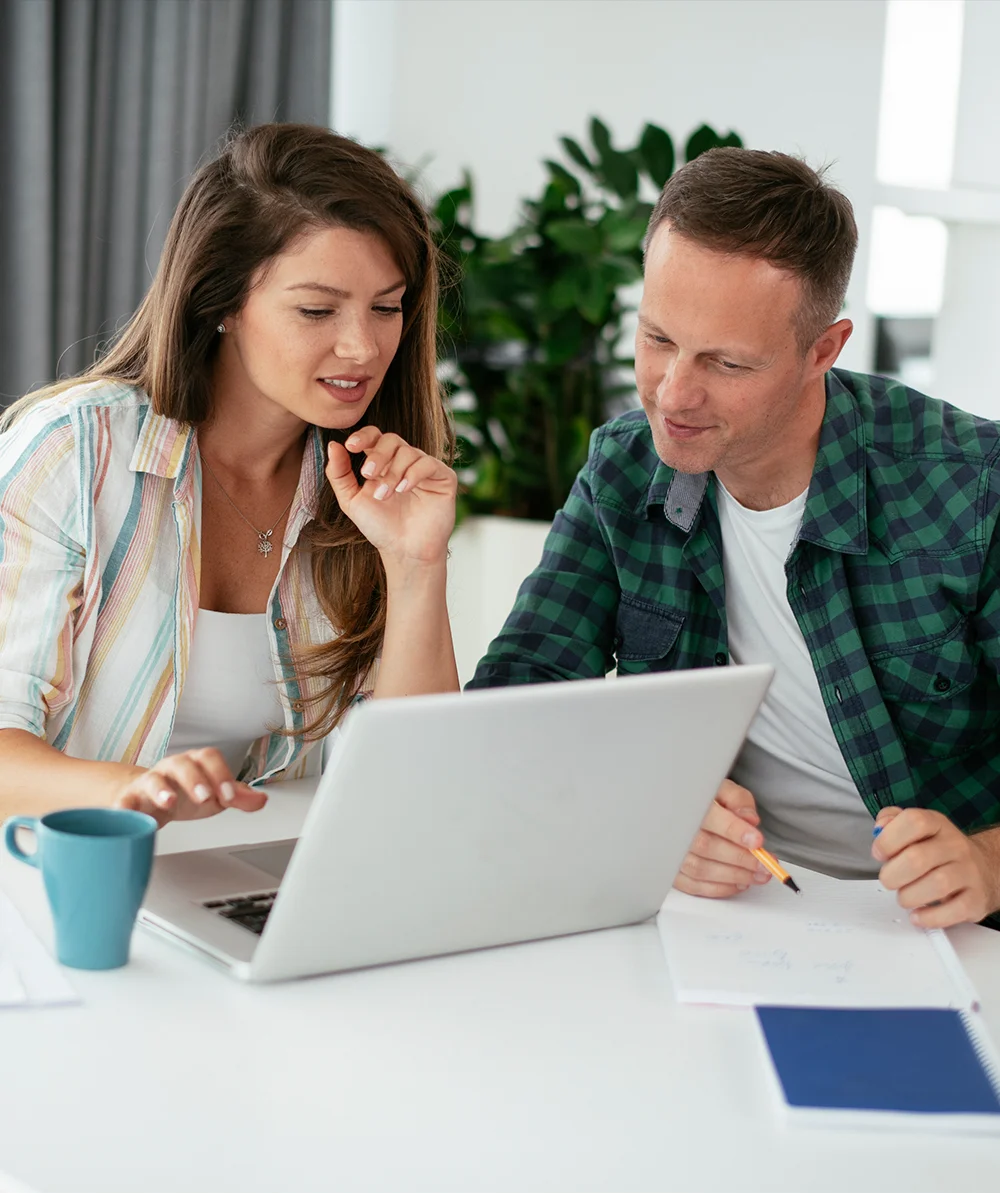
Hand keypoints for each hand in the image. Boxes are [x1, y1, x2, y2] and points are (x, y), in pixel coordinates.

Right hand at [113, 748, 266, 827]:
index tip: (229, 796)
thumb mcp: (215, 797)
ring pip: (152, 779)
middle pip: (182, 764)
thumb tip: (261, 799)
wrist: (150, 803)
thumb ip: (238, 797)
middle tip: (205, 797)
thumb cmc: (186, 795)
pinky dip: (124, 809)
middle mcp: (172, 768)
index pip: (209, 757)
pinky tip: (127, 816)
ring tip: (169, 801)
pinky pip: (123, 802)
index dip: (221, 774)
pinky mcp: (128, 800)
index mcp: (195, 763)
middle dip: (195, 779)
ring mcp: (148, 782)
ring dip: (161, 789)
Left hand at [326, 427, 456, 568]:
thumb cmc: (380, 528)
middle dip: (378, 455)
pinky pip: (428, 463)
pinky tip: (404, 490)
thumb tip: (333, 445)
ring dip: (393, 473)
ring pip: (408, 453)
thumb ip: (339, 474)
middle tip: (367, 475)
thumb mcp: (351, 501)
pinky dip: (413, 474)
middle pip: (391, 440)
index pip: (375, 437)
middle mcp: (405, 462)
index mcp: (383, 463)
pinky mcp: (443, 478)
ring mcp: (425, 468)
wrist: (404, 551)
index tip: (350, 446)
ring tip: (384, 496)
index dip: (363, 436)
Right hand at [673, 778, 771, 897]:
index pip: (712, 819)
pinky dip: (719, 888)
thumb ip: (738, 800)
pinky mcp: (673, 872)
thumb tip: (749, 820)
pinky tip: (739, 883)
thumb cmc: (706, 801)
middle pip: (707, 848)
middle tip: (765, 863)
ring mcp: (673, 853)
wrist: (684, 811)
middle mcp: (677, 830)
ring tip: (757, 875)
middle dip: (741, 859)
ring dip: (734, 876)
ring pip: (701, 870)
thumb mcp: (723, 790)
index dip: (735, 831)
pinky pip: (693, 886)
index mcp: (689, 805)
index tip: (757, 841)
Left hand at [873, 806, 999, 927]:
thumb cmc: (940, 850)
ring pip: (936, 885)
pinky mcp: (976, 899)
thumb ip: (891, 822)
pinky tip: (918, 915)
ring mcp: (969, 872)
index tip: (879, 854)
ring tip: (904, 897)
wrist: (984, 868)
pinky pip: (954, 910)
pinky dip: (929, 917)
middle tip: (889, 880)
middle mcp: (955, 845)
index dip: (888, 839)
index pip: (913, 821)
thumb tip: (880, 829)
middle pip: (917, 858)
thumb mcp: (917, 829)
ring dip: (909, 896)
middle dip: (892, 875)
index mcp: (937, 824)